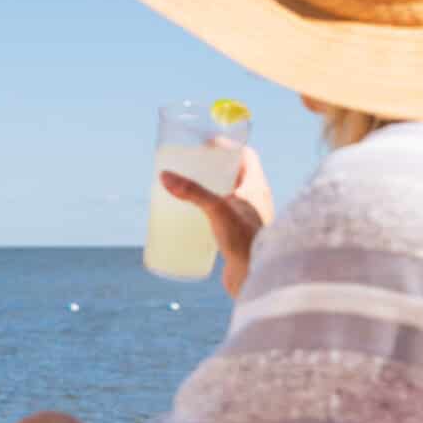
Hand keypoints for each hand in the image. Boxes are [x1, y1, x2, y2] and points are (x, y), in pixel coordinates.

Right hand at [160, 143, 274, 298]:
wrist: (257, 278)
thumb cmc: (245, 241)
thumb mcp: (217, 210)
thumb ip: (192, 192)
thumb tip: (164, 176)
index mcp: (256, 187)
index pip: (246, 156)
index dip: (228, 146)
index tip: (206, 144)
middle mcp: (255, 201)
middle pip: (234, 175)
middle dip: (213, 168)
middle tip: (190, 166)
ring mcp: (247, 220)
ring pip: (228, 197)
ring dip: (210, 191)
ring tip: (187, 190)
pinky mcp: (238, 238)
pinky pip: (223, 218)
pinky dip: (208, 214)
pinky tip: (192, 219)